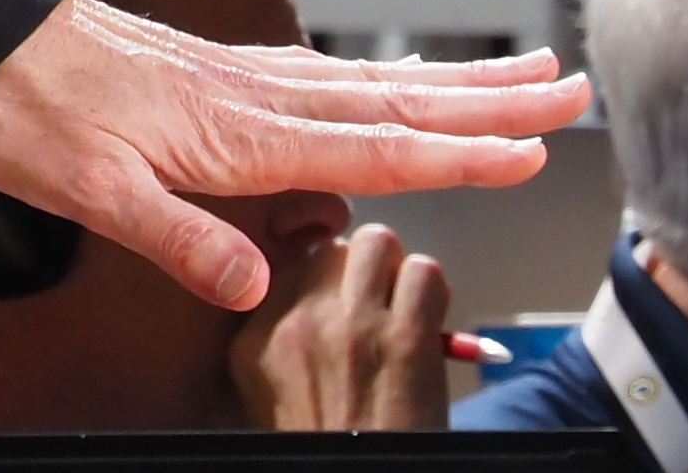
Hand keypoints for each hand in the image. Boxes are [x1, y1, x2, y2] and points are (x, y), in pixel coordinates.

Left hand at [0, 0, 578, 305]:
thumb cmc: (22, 108)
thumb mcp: (85, 188)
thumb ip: (174, 237)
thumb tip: (255, 287)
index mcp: (235, 128)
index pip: (369, 145)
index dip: (452, 152)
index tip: (528, 151)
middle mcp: (253, 93)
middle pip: (395, 99)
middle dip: (489, 101)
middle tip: (572, 89)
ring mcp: (241, 77)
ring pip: (372, 82)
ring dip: (455, 81)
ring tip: (526, 75)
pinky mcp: (221, 72)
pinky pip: (329, 77)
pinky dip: (388, 79)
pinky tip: (407, 82)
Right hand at [233, 221, 454, 430]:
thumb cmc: (327, 443)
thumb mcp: (271, 387)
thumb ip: (281, 335)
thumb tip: (318, 293)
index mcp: (255, 335)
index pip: (288, 264)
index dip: (323, 281)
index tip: (337, 301)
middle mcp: (296, 321)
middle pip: (331, 248)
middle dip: (358, 269)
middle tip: (375, 301)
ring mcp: (352, 326)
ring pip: (379, 243)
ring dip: (396, 272)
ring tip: (403, 305)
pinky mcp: (407, 338)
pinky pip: (425, 273)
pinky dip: (432, 290)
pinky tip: (427, 319)